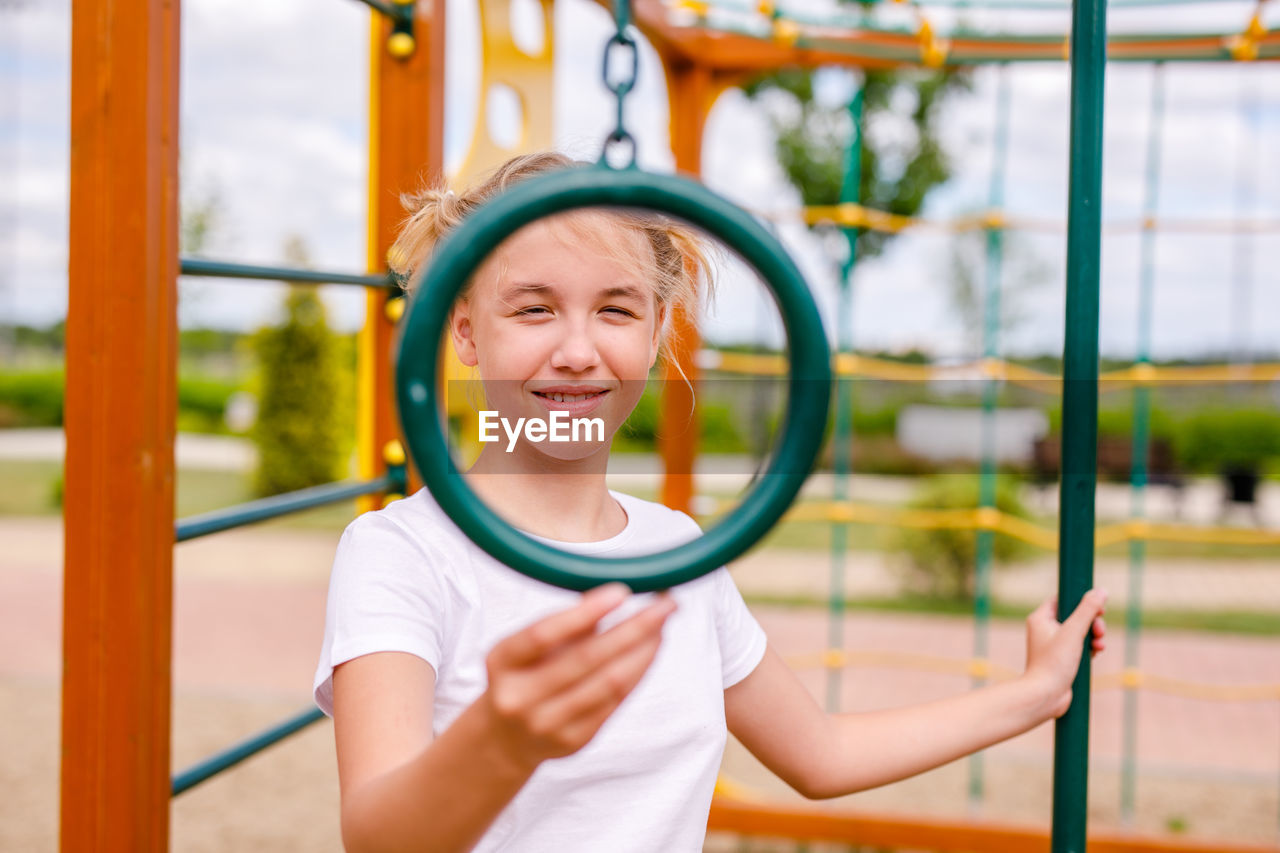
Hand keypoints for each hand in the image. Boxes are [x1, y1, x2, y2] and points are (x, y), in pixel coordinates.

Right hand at [479, 582, 676, 772]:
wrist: (507, 738)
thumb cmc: (524, 676)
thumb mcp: (527, 646)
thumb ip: (567, 621)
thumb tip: (615, 591)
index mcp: (502, 662)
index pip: (543, 634)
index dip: (584, 612)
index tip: (621, 592)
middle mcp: (519, 696)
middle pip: (586, 658)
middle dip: (633, 628)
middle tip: (664, 605)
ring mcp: (547, 723)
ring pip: (609, 682)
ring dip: (644, 651)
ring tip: (663, 626)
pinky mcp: (574, 741)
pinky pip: (616, 702)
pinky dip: (638, 673)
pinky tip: (650, 652)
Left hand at [1022, 589, 1107, 718]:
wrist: (1046, 695)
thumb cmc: (1054, 662)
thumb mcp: (1074, 632)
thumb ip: (1088, 610)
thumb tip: (1101, 591)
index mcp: (1041, 618)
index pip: (1063, 599)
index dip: (1082, 601)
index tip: (1098, 608)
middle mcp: (1045, 629)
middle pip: (1075, 615)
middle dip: (1092, 622)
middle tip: (1099, 630)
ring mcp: (1054, 645)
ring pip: (1080, 631)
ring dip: (1094, 635)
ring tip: (1099, 644)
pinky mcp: (1062, 658)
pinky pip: (1081, 646)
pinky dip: (1090, 647)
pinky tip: (1097, 652)